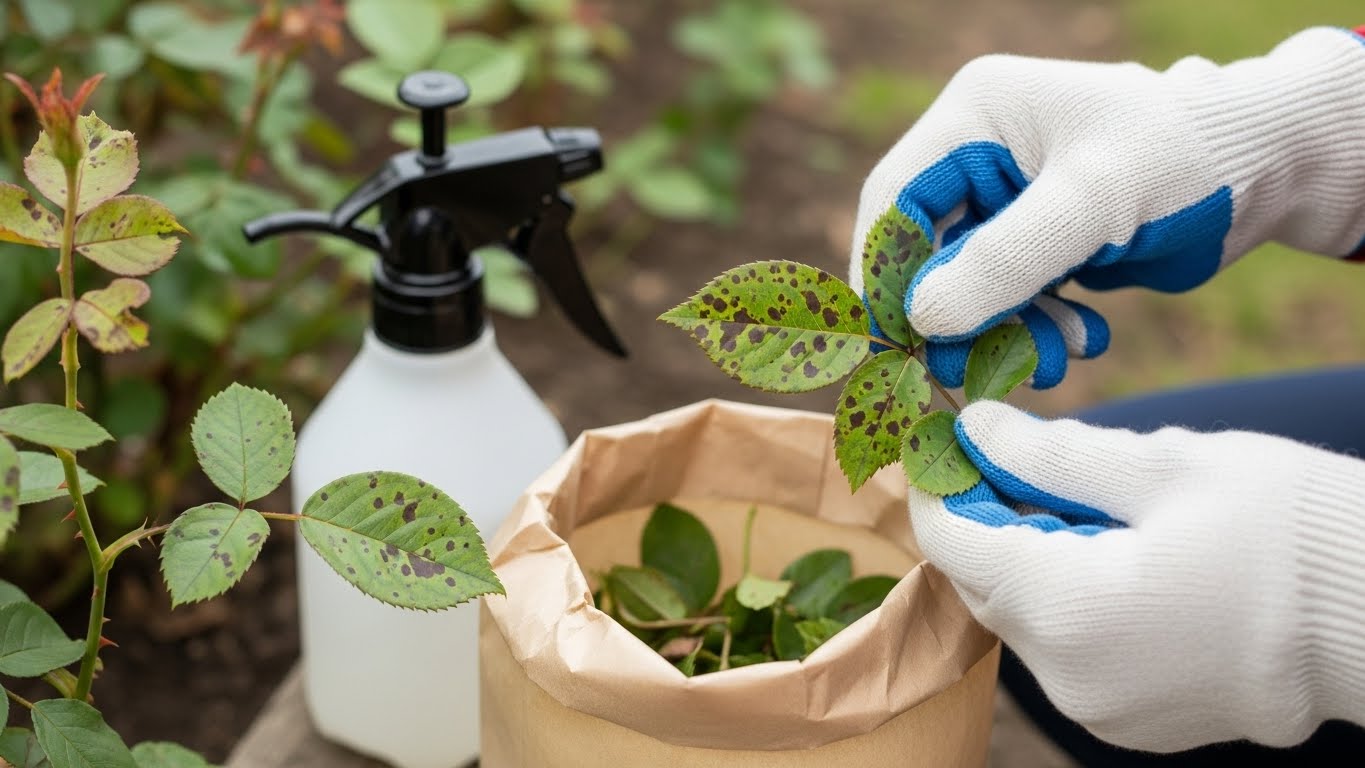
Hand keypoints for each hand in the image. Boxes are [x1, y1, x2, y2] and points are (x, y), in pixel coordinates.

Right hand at [850, 27, 1364, 389]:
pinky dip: (1039, 330)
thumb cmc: (1181, 159)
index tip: (895, 342)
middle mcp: (981, 156)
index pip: (894, 201)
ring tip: (1051, 363)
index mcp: (976, 117)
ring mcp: (1010, 203)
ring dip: (1002, 335)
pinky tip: (1083, 340)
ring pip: (969, 287)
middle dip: (953, 319)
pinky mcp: (1041, 243)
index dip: (884, 274)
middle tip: (969, 375)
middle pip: (925, 253)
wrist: (1268, 171)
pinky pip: (1013, 301)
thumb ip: (1003, 261)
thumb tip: (920, 320)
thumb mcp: (1090, 205)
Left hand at [910, 401, 1364, 751]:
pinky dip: (1071, 602)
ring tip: (1094, 509)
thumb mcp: (1163, 467)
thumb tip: (973, 429)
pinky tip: (1121, 559)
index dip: (944, 482)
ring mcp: (1101, 709)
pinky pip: (1068, 653)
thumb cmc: (1287, 530)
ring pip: (1024, 619)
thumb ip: (1048, 454)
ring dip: (1032, 560)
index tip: (958, 438)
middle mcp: (1068, 677)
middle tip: (1028, 459)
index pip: (950, 541)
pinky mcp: (1134, 721)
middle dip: (990, 518)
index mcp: (1064, 608)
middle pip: (982, 583)